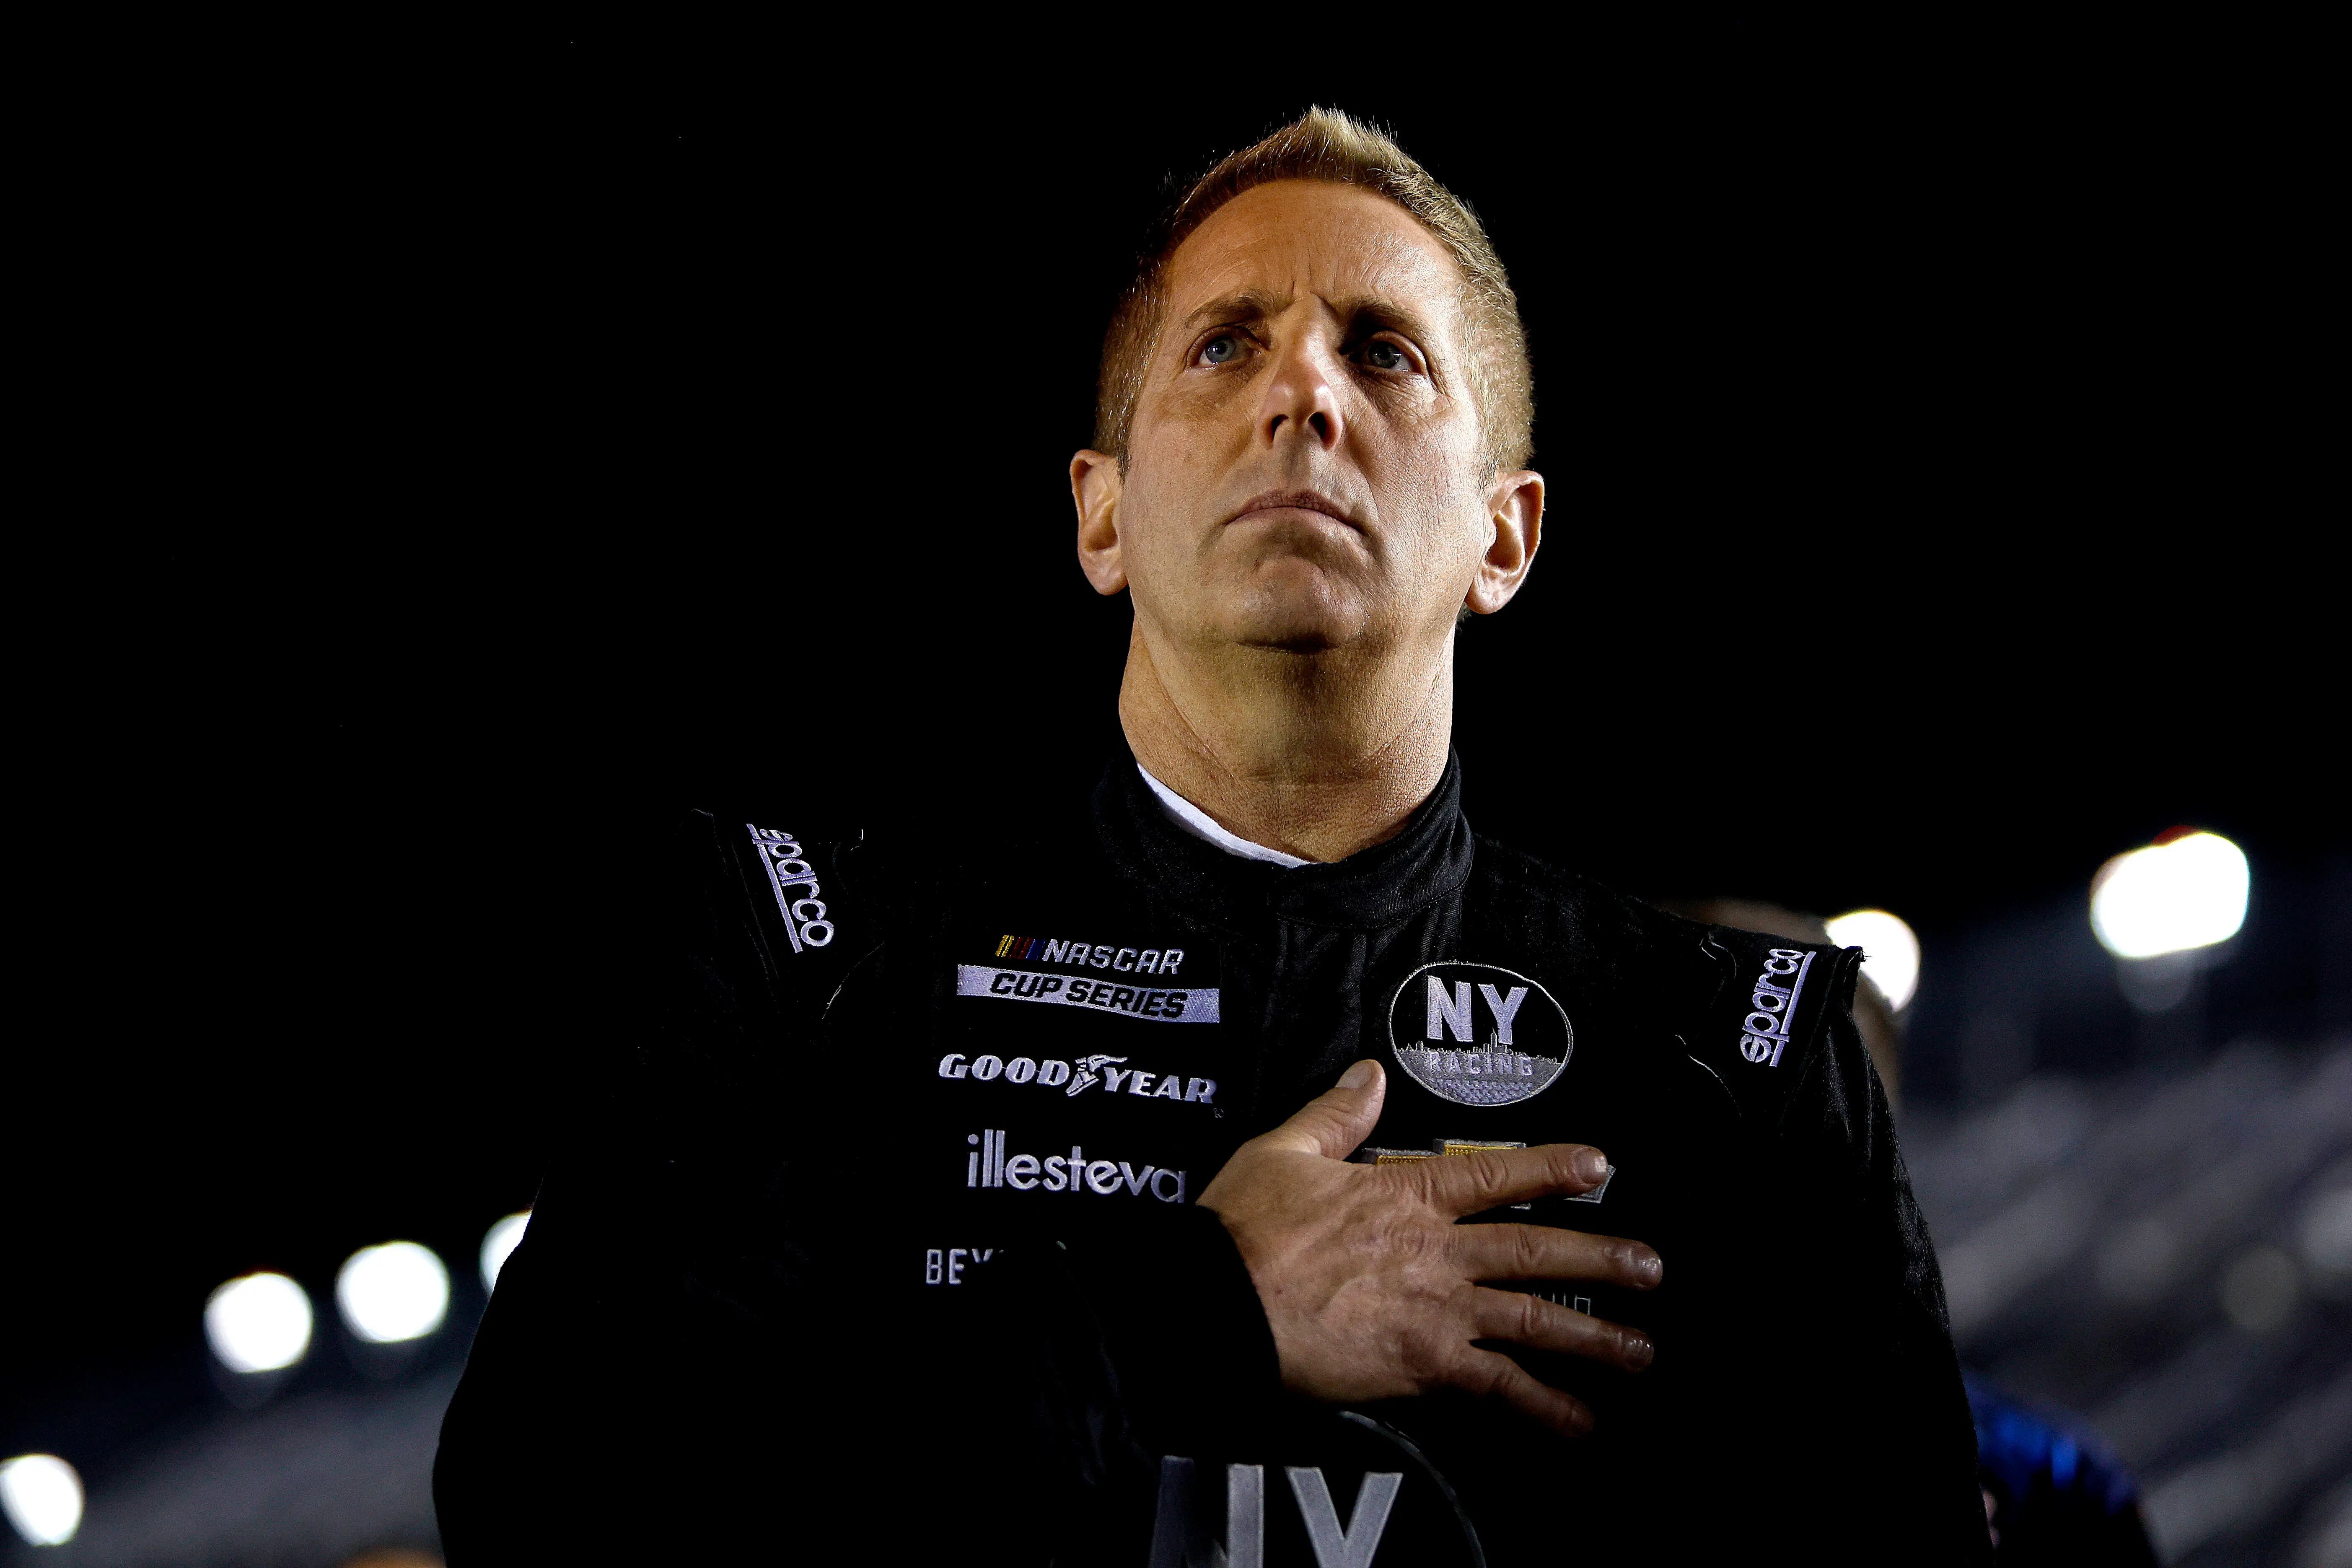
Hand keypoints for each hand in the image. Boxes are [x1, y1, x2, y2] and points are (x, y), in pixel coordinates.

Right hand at [1197, 1059, 1661, 1435]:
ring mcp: (1437, 1312)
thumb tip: (1367, 1074)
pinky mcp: (1423, 1368)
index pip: (1496, 1173)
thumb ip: (1334, 1114)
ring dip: (1595, 1337)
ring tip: (1640, 1350)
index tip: (1599, 1165)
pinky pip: (1498, 1389)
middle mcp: (1436, 1252)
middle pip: (1537, 1252)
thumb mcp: (1283, 1152)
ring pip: (1534, 1321)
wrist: (1218, 1305)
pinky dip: (1544, 1407)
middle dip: (1602, 1259)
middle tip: (1652, 1268)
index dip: (1553, 1167)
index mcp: (1405, 1193)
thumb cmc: (1242, 1232)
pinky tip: (1580, 1422)